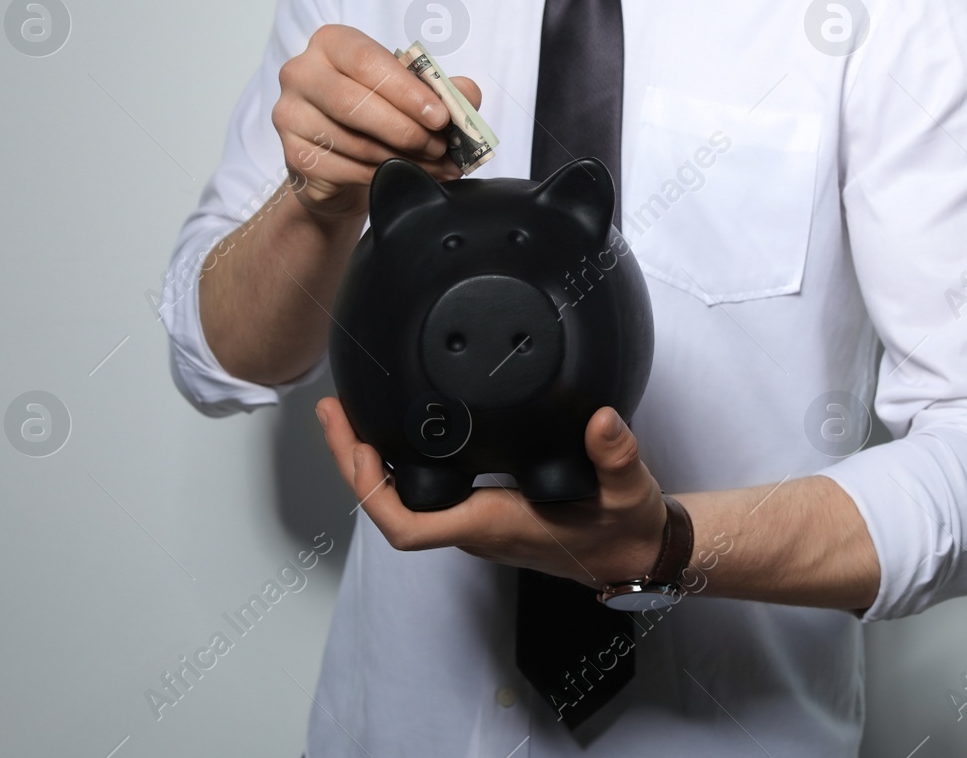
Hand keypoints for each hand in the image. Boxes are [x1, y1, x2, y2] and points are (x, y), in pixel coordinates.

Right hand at [273, 24, 482, 219]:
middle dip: (406, 129)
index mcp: (331, 44)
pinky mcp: (293, 155)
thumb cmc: (375, 114)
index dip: (407, 91)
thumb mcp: (409, 92)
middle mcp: (301, 73)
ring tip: (436, 164)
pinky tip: (409, 176)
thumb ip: (442, 88)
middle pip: (354, 102)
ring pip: (354, 141)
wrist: (337, 162)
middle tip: (440, 146)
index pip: (366, 61)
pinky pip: (346, 169)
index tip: (441, 115)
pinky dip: (385, 175)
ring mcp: (291, 115)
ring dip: (403, 157)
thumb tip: (468, 95)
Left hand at [316, 397, 667, 586]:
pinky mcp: (481, 515)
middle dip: (353, 463)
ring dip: (369, 465)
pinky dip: (396, 468)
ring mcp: (473, 525)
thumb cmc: (623, 531)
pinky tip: (393, 435)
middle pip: (388, 510)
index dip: (372, 492)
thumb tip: (601, 421)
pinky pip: (421, 498)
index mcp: (495, 524)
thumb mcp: (628, 491)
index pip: (409, 528)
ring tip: (350, 416)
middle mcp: (474, 529)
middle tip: (334, 410)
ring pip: (400, 505)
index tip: (362, 446)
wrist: (632, 556)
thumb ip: (616, 456)